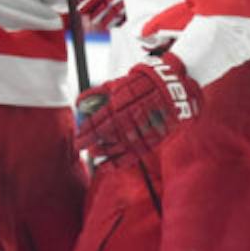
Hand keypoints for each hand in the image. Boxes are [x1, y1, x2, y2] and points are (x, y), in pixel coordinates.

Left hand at [74, 52, 201, 161]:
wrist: (172, 89)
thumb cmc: (142, 84)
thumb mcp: (118, 83)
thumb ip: (97, 93)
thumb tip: (78, 103)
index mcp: (122, 103)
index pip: (98, 121)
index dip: (86, 131)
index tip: (77, 137)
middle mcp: (131, 118)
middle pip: (105, 135)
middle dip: (90, 142)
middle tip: (80, 146)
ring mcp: (142, 131)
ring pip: (118, 147)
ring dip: (103, 152)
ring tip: (92, 153)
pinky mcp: (151, 141)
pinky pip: (131, 157)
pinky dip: (117, 164)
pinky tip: (105, 167)